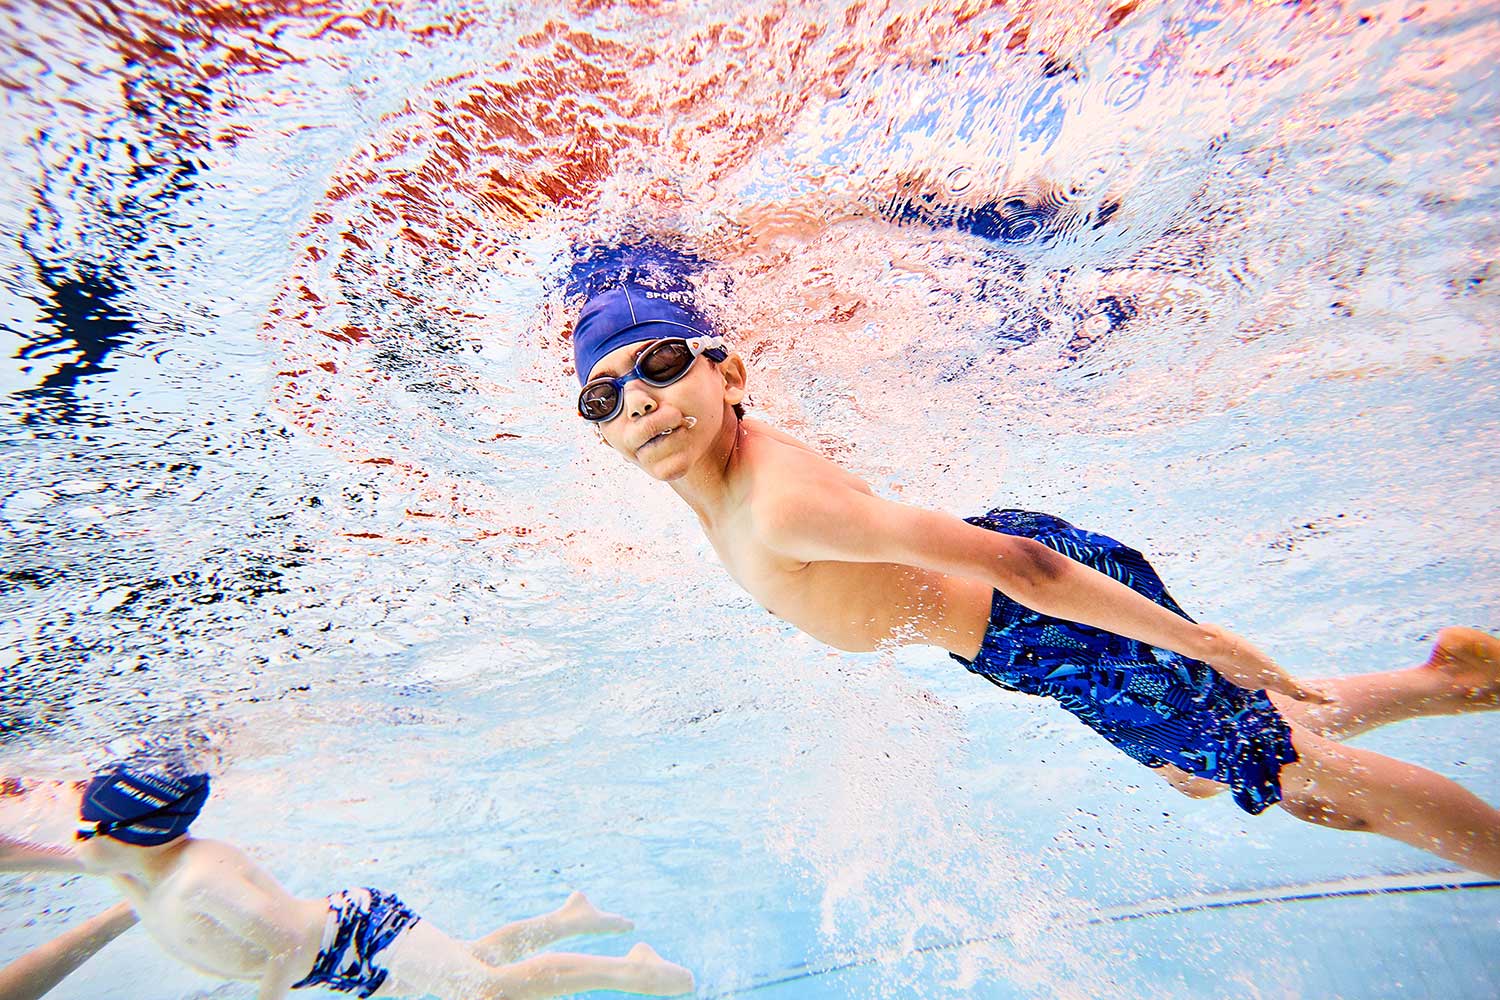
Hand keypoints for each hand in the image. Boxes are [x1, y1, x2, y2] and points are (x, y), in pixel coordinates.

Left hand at [1200, 625, 1334, 704]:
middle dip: (1297, 693)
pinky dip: (1314, 696)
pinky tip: (1327, 699)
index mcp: (1243, 676)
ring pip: (1293, 692)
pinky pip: (1298, 691)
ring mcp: (1266, 681)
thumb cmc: (1207, 640)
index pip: (1261, 682)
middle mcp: (1256, 682)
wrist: (1210, 648)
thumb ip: (1214, 638)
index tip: (1279, 685)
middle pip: (1281, 690)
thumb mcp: (1215, 640)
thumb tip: (1207, 629)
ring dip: (1310, 696)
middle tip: (1314, 696)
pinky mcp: (1276, 678)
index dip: (1272, 684)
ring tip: (1326, 699)